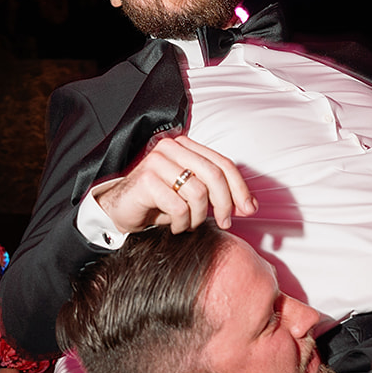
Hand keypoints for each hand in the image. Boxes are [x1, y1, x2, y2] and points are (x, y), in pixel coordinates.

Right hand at [95, 135, 256, 235]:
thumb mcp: (192, 194)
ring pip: (198, 193)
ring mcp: (157, 162)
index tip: (248, 210)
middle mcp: (171, 148)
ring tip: (188, 223)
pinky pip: (179, 206)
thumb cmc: (159, 203)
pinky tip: (174, 226)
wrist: (121, 211)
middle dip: (225, 204)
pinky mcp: (146, 180)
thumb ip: (219, 193)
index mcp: (185, 146)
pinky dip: (181, 223)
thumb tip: (250, 206)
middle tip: (225, 223)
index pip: (223, 163)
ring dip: (198, 217)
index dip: (240, 187)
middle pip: (214, 175)